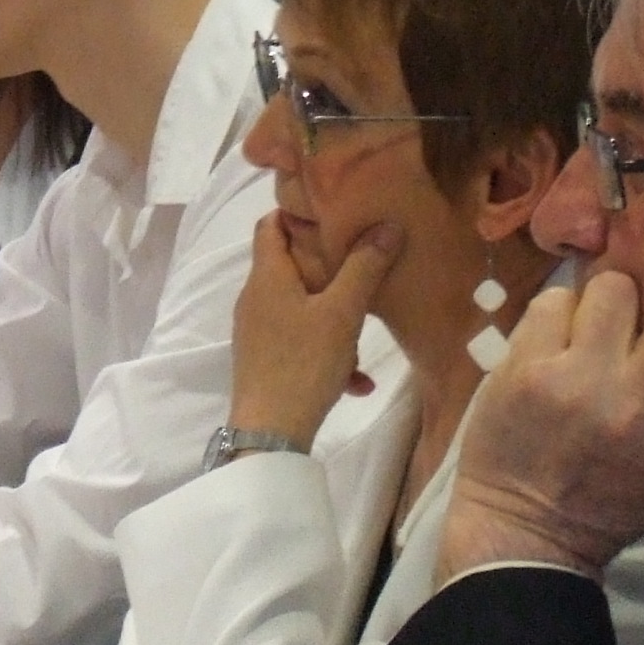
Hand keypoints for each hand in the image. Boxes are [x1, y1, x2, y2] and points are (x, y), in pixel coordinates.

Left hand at [227, 212, 398, 450]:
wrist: (270, 434)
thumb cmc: (303, 364)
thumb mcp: (342, 312)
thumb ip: (364, 267)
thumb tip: (388, 225)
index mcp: (266, 277)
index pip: (270, 224)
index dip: (298, 211)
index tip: (335, 210)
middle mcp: (255, 299)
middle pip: (290, 266)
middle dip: (328, 266)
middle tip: (364, 263)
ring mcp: (257, 332)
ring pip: (302, 308)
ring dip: (335, 317)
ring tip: (363, 335)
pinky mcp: (265, 361)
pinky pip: (302, 344)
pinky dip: (329, 353)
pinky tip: (357, 381)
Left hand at [440, 179, 643, 580]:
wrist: (523, 533)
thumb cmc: (614, 499)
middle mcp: (640, 401)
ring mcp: (581, 383)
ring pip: (613, 290)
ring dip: (614, 290)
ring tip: (605, 322)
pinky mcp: (527, 371)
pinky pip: (556, 303)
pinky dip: (560, 311)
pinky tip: (558, 342)